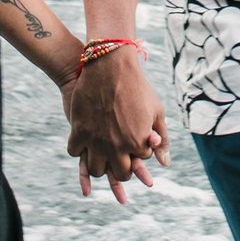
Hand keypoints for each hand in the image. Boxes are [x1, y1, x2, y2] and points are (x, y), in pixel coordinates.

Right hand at [67, 47, 169, 204]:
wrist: (109, 66)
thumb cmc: (137, 87)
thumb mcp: (156, 111)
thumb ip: (162, 139)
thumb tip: (165, 164)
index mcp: (137, 142)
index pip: (141, 160)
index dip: (140, 151)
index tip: (137, 141)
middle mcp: (116, 146)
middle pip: (119, 173)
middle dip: (121, 169)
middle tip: (119, 162)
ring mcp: (96, 141)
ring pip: (95, 169)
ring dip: (99, 166)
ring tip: (101, 157)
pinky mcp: (78, 132)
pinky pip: (74, 153)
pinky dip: (78, 151)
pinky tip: (83, 145)